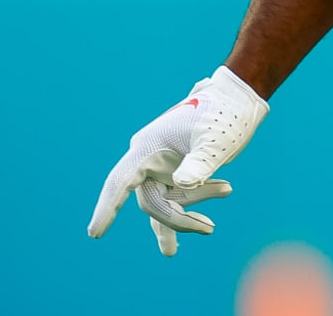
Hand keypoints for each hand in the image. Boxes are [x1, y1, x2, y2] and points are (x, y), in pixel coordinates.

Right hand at [88, 67, 268, 254]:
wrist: (238, 99)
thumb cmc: (225, 115)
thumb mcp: (215, 140)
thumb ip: (200, 162)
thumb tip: (181, 183)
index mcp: (148, 146)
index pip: (121, 181)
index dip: (107, 207)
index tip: (95, 233)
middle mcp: (149, 158)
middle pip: (151, 201)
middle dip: (178, 218)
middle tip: (209, 227)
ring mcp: (162, 166)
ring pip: (165, 204)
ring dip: (188, 215)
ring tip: (215, 218)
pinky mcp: (176, 171)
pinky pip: (174, 200)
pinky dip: (189, 211)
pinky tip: (206, 223)